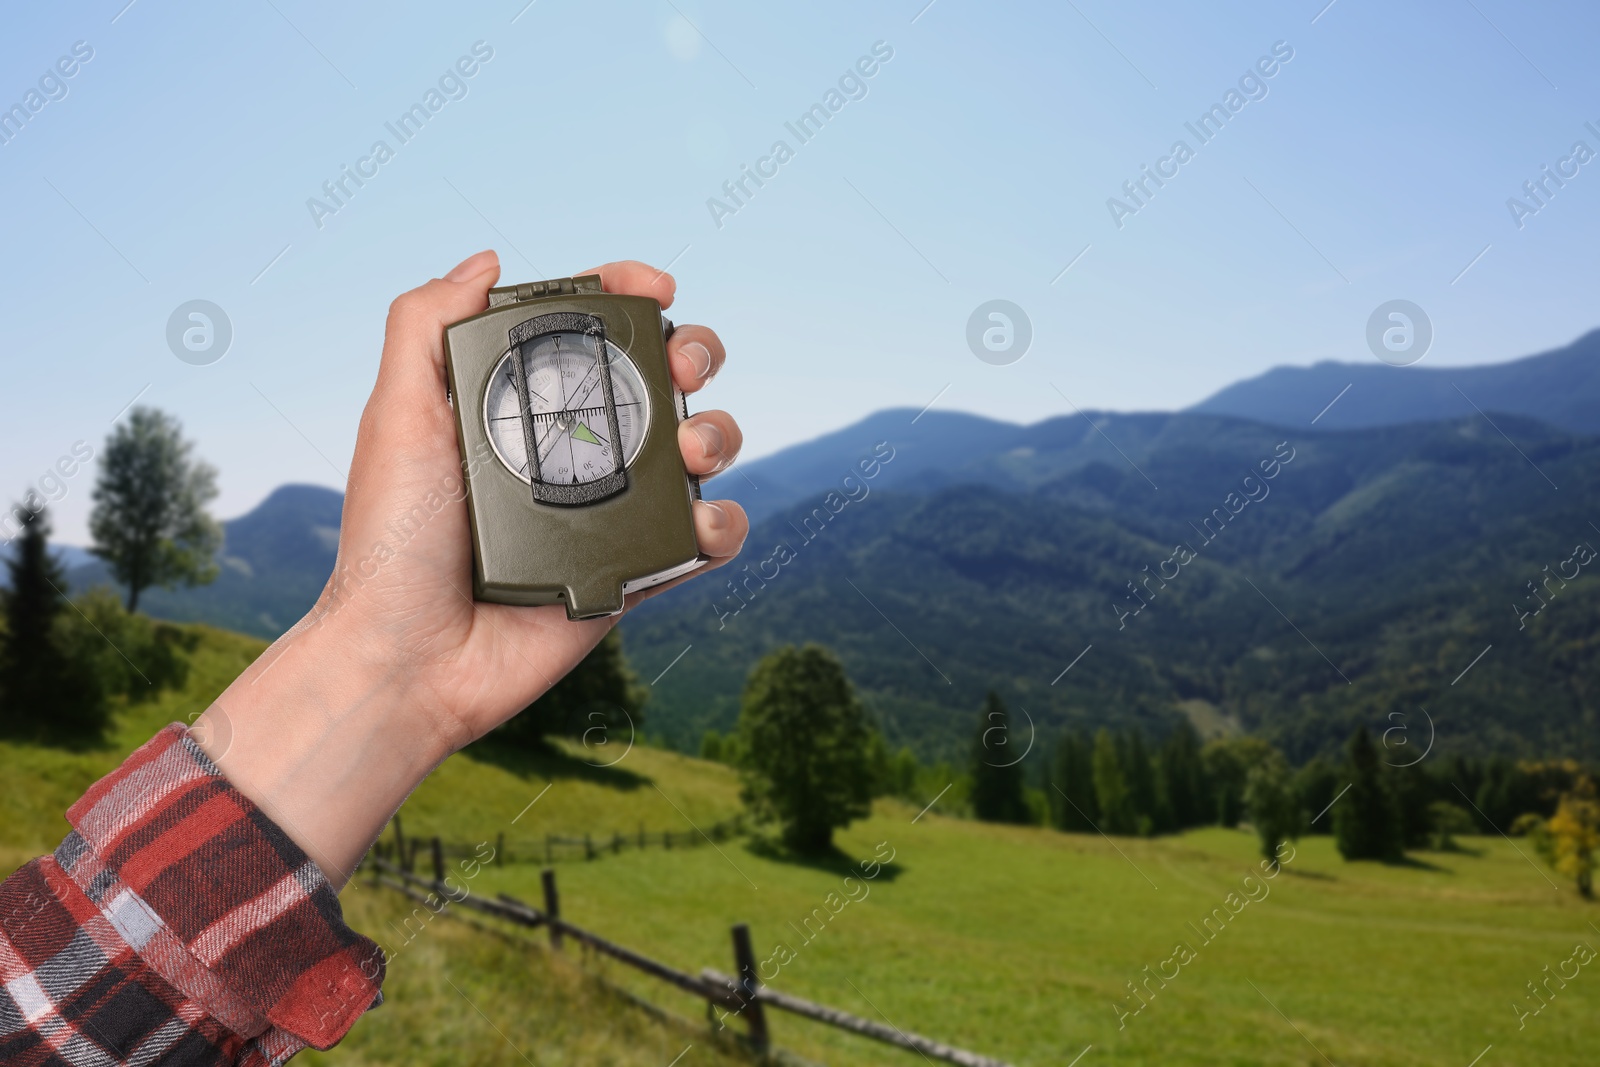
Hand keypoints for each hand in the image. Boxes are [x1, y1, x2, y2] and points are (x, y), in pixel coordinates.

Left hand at [195, 251, 747, 884]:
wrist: (411, 659)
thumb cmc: (392, 542)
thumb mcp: (396, 417)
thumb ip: (426, 325)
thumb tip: (486, 258)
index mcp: (523, 402)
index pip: (592, 328)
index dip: (632, 294)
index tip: (657, 288)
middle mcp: (576, 448)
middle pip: (665, 378)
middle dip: (695, 354)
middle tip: (681, 371)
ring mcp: (612, 509)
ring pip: (703, 446)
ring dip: (720, 431)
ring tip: (690, 452)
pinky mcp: (639, 571)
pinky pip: (708, 538)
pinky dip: (724, 522)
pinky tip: (700, 520)